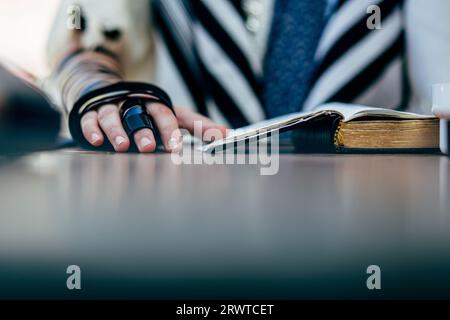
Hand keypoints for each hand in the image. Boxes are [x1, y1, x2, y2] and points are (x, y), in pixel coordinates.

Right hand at [80, 102, 227, 152]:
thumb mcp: (175, 116)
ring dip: (117, 130)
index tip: (176, 148)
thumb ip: (199, 126)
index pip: (169, 116)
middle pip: (141, 114)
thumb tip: (227, 135)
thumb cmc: (150, 112)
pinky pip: (90, 119)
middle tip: (148, 147)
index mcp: (158, 105)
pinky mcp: (92, 112)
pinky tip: (96, 141)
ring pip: (114, 115)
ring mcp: (114, 106)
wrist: (115, 93)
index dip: (171, 131)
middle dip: (145, 130)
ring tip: (121, 146)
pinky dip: (92, 129)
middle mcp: (136, 104)